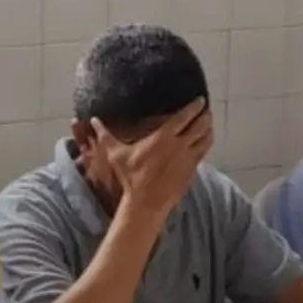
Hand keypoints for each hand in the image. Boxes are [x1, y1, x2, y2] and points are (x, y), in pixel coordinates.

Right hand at [91, 98, 211, 216]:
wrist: (146, 202)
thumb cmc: (131, 177)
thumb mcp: (117, 154)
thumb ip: (105, 135)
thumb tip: (93, 120)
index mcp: (164, 136)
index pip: (186, 115)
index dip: (195, 106)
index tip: (200, 100)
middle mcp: (180, 144)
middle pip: (201, 124)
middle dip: (206, 115)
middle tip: (206, 110)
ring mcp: (188, 158)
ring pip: (206, 138)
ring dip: (209, 129)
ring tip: (208, 124)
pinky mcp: (191, 170)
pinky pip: (204, 153)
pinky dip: (206, 144)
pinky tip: (204, 142)